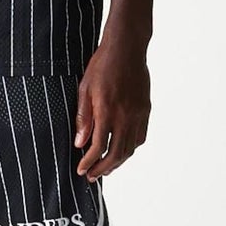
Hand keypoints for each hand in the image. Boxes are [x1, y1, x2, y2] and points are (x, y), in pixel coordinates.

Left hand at [73, 37, 150, 180]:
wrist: (127, 49)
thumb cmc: (102, 66)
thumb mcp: (85, 89)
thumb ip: (84, 118)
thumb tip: (80, 143)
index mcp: (107, 112)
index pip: (97, 147)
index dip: (89, 162)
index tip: (81, 170)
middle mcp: (125, 116)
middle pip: (116, 153)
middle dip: (103, 168)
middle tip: (92, 176)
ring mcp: (138, 114)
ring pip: (130, 148)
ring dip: (118, 162)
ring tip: (106, 168)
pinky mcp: (146, 110)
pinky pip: (140, 137)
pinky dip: (131, 149)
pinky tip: (122, 151)